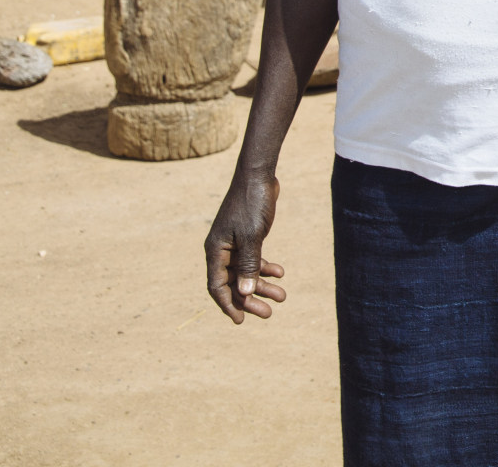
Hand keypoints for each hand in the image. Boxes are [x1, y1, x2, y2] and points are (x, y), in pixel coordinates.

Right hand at [205, 173, 286, 323]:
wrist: (259, 176)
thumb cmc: (252, 204)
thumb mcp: (252, 236)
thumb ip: (248, 264)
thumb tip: (244, 292)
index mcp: (215, 250)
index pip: (217, 286)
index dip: (228, 305)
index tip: (241, 321)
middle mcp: (222, 249)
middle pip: (233, 283)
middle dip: (249, 299)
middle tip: (268, 313)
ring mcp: (235, 243)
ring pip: (246, 272)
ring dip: (262, 285)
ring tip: (281, 297)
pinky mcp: (248, 236)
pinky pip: (254, 258)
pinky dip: (266, 267)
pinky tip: (280, 274)